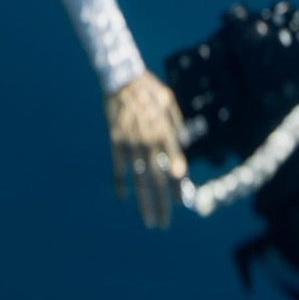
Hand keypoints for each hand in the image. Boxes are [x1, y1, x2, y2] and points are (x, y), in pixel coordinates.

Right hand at [104, 71, 187, 228]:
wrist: (121, 76)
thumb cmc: (148, 88)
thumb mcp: (168, 101)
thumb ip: (176, 124)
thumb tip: (183, 145)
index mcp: (165, 130)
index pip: (175, 164)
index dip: (178, 185)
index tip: (179, 203)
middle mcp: (150, 140)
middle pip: (159, 178)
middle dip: (162, 204)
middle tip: (164, 223)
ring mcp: (132, 142)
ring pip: (140, 178)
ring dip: (145, 202)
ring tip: (149, 221)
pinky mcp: (115, 140)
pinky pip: (118, 167)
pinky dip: (120, 184)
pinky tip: (123, 198)